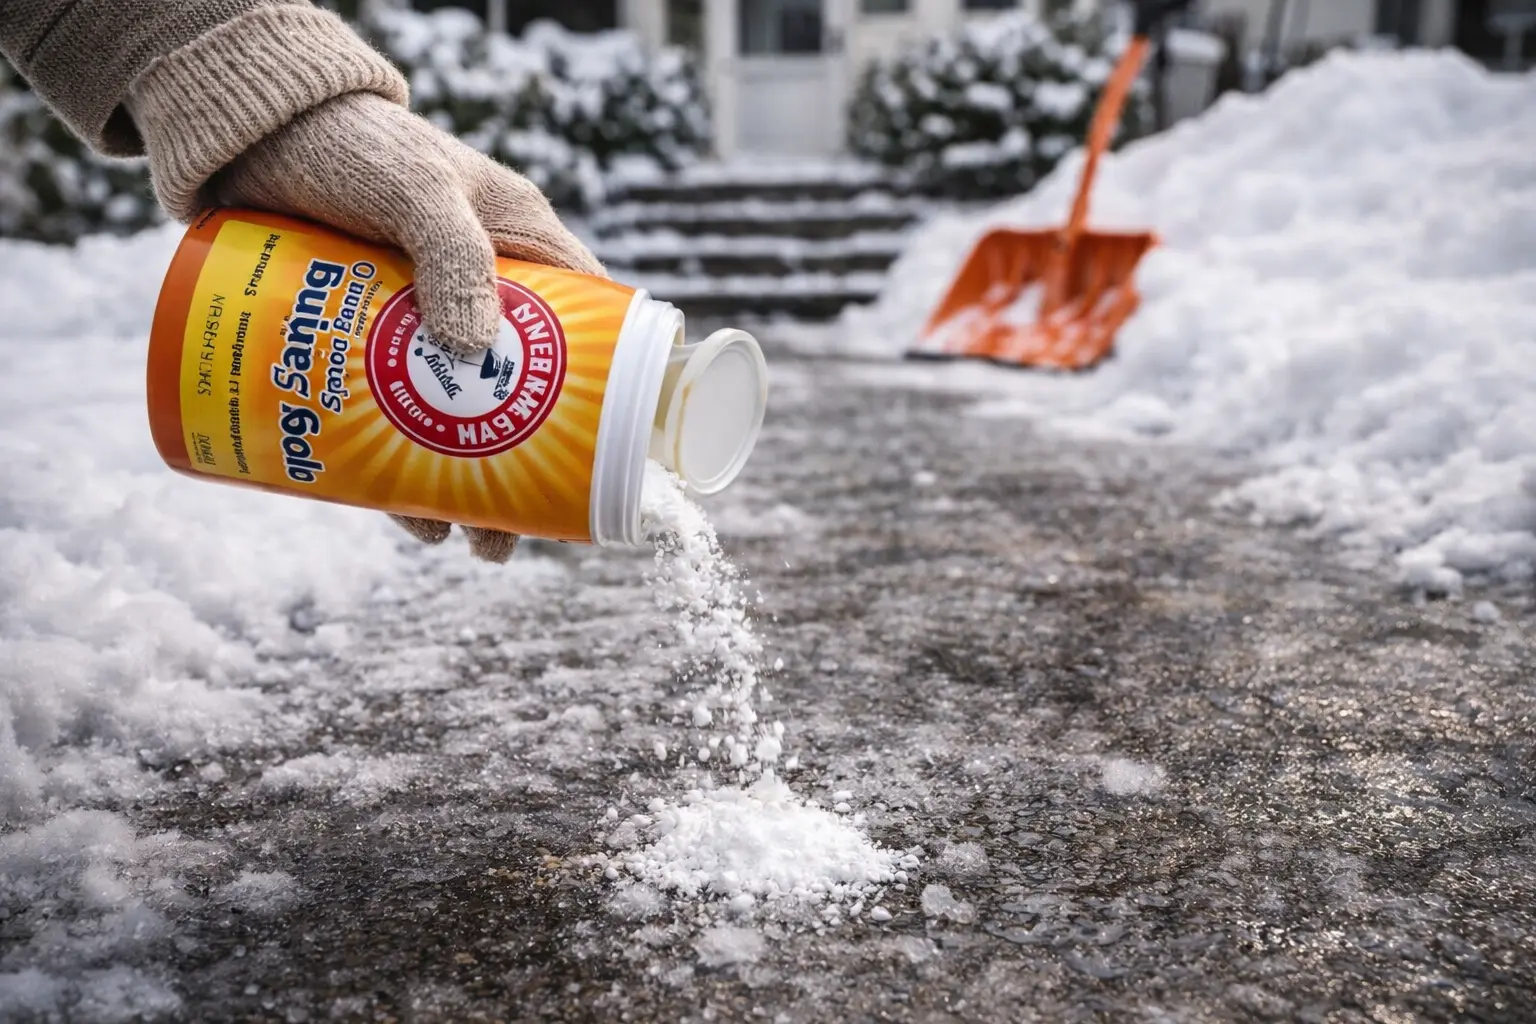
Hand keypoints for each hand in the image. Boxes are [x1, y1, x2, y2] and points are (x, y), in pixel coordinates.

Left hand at [204, 92, 605, 562]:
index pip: (586, 323)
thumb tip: (472, 352)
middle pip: (518, 394)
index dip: (602, 388)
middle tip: (509, 530)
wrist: (246, 136)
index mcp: (519, 246)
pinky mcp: (361, 343)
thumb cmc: (348, 141)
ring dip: (456, 482)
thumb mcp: (414, 187)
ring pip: (453, 416)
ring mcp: (419, 323)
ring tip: (457, 539)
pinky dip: (392, 464)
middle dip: (518, 464)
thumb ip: (452, 255)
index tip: (602, 451)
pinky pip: (387, 416)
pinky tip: (396, 509)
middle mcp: (479, 292)